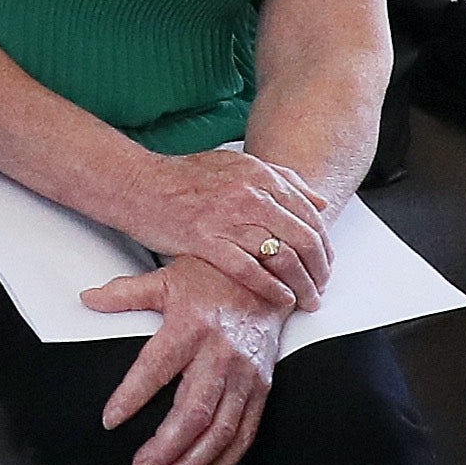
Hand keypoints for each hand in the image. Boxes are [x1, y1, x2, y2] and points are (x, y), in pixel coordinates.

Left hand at [82, 258, 283, 464]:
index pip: (155, 368)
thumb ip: (125, 293)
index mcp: (190, 327)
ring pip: (221, 429)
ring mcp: (245, 374)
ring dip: (193, 461)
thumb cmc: (214, 277)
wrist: (268, 272)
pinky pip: (246, 430)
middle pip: (192, 411)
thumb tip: (87, 298)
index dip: (132, 396)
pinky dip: (228, 460)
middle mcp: (220, 354)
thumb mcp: (166, 278)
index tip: (110, 420)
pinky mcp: (262, 386)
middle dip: (166, 447)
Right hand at [142, 144, 335, 311]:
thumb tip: (318, 199)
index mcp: (260, 175)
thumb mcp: (237, 164)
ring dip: (301, 284)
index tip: (326, 263)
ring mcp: (228, 218)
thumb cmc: (184, 177)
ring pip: (282, 256)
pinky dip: (271, 288)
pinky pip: (250, 270)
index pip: (310, 214)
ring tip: (307, 300)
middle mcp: (249, 195)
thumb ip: (280, 178)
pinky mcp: (206, 240)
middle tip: (322, 287)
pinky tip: (281, 298)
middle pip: (303, 238)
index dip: (325, 244)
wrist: (139, 184)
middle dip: (320, 269)